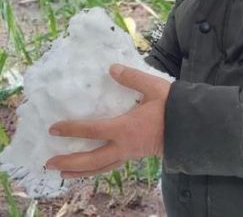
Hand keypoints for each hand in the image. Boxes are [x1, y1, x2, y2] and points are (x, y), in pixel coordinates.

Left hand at [44, 63, 170, 178]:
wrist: (194, 128)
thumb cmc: (173, 107)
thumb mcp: (154, 88)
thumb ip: (131, 78)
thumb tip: (112, 69)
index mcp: (125, 128)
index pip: (92, 130)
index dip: (71, 129)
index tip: (53, 129)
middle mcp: (124, 146)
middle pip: (91, 159)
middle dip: (69, 161)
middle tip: (48, 163)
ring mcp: (130, 154)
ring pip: (101, 168)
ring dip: (80, 171)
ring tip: (63, 174)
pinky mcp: (135, 156)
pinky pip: (111, 166)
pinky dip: (97, 169)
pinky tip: (89, 168)